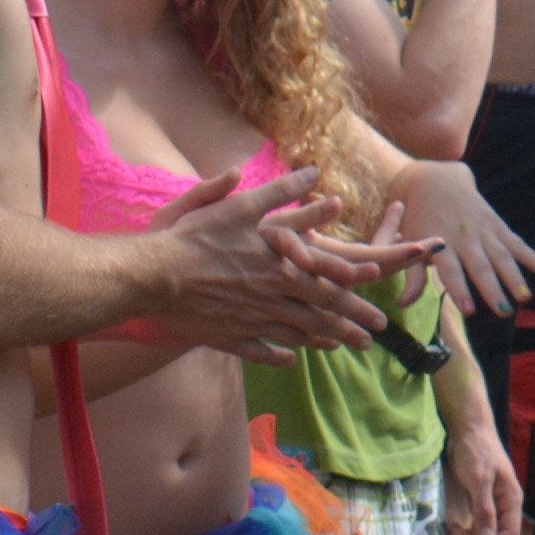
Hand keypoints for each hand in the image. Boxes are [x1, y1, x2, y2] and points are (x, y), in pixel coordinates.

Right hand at [150, 165, 432, 359]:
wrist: (154, 276)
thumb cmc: (195, 238)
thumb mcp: (240, 206)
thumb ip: (280, 191)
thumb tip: (315, 173)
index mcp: (279, 266)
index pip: (328, 280)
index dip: (356, 289)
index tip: (380, 301)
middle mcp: (272, 297)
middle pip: (320, 313)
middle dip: (350, 324)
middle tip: (374, 336)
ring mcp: (252, 321)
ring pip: (297, 335)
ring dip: (324, 342)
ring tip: (345, 348)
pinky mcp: (229, 338)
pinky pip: (261, 352)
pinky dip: (280, 357)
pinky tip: (292, 361)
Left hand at [399, 158, 534, 316]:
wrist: (437, 180)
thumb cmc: (420, 217)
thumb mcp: (410, 242)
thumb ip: (412, 276)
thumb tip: (404, 305)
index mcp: (440, 244)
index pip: (451, 272)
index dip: (460, 290)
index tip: (469, 310)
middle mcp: (464, 238)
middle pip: (481, 267)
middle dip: (493, 289)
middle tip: (504, 311)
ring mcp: (483, 231)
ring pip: (501, 256)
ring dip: (514, 277)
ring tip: (524, 298)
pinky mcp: (497, 225)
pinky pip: (516, 242)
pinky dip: (531, 256)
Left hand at [445, 414, 523, 534]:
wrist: (468, 431)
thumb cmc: (476, 452)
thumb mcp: (479, 481)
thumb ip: (484, 510)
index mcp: (511, 500)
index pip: (509, 533)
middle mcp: (504, 505)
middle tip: (454, 534)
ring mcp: (492, 503)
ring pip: (485, 532)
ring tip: (450, 528)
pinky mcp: (480, 501)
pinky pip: (476, 523)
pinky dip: (465, 528)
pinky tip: (452, 524)